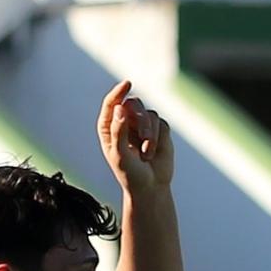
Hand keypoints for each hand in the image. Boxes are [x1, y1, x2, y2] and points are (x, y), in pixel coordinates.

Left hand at [98, 80, 174, 195]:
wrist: (149, 187)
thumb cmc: (129, 173)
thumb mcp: (120, 154)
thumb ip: (119, 131)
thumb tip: (120, 108)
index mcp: (109, 126)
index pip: (112, 103)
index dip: (119, 92)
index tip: (127, 84)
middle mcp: (125, 122)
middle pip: (134, 104)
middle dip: (140, 120)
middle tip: (143, 139)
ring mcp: (142, 125)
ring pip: (149, 114)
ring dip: (150, 134)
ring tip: (146, 154)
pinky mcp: (159, 130)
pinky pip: (162, 122)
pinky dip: (159, 138)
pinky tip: (152, 153)